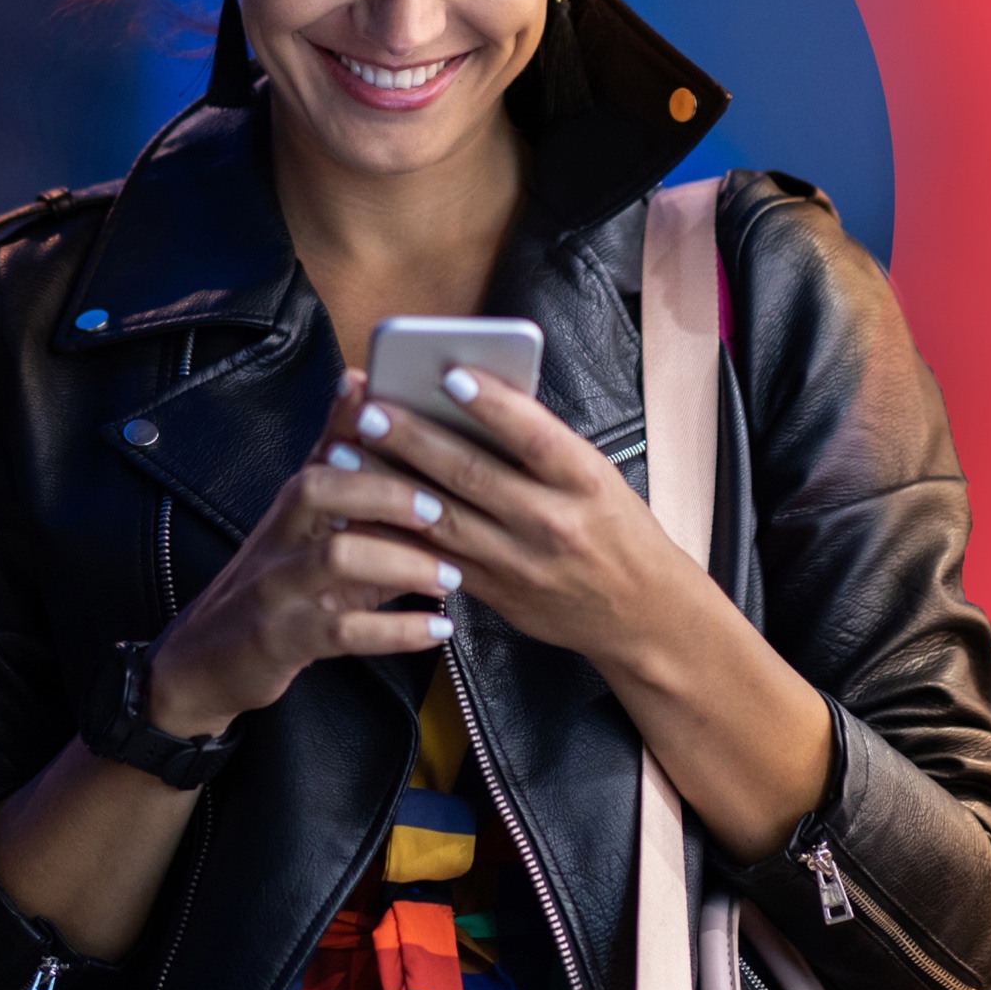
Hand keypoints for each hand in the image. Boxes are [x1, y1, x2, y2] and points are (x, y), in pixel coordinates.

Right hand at [144, 371, 460, 737]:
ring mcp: (275, 586)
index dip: (354, 422)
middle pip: (319, 488)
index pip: (324, 452)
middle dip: (383, 490)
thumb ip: (365, 509)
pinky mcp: (281, 638)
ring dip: (402, 563)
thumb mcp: (312, 543)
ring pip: (336, 557)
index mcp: (291, 506)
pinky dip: (397, 630)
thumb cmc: (278, 593)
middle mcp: (278, 535)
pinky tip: (439, 628)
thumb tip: (432, 476)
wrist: (206, 660)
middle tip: (439, 508)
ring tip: (449, 575)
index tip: (402, 405)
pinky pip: (343, 630)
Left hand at [341, 366, 704, 666]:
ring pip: (442, 517)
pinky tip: (359, 510)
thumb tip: (471, 398)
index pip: (534, 435)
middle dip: (414, 440)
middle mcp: (552, 520)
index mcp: (585, 480)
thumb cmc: (616, 528)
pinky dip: (395, 533)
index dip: (492, 405)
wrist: (645, 614)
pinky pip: (436, 559)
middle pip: (473, 474)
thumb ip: (541, 446)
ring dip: (387, 484)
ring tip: (345, 453)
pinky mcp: (497, 593)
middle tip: (369, 410)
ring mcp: (521, 562)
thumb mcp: (597, 477)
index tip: (449, 374)